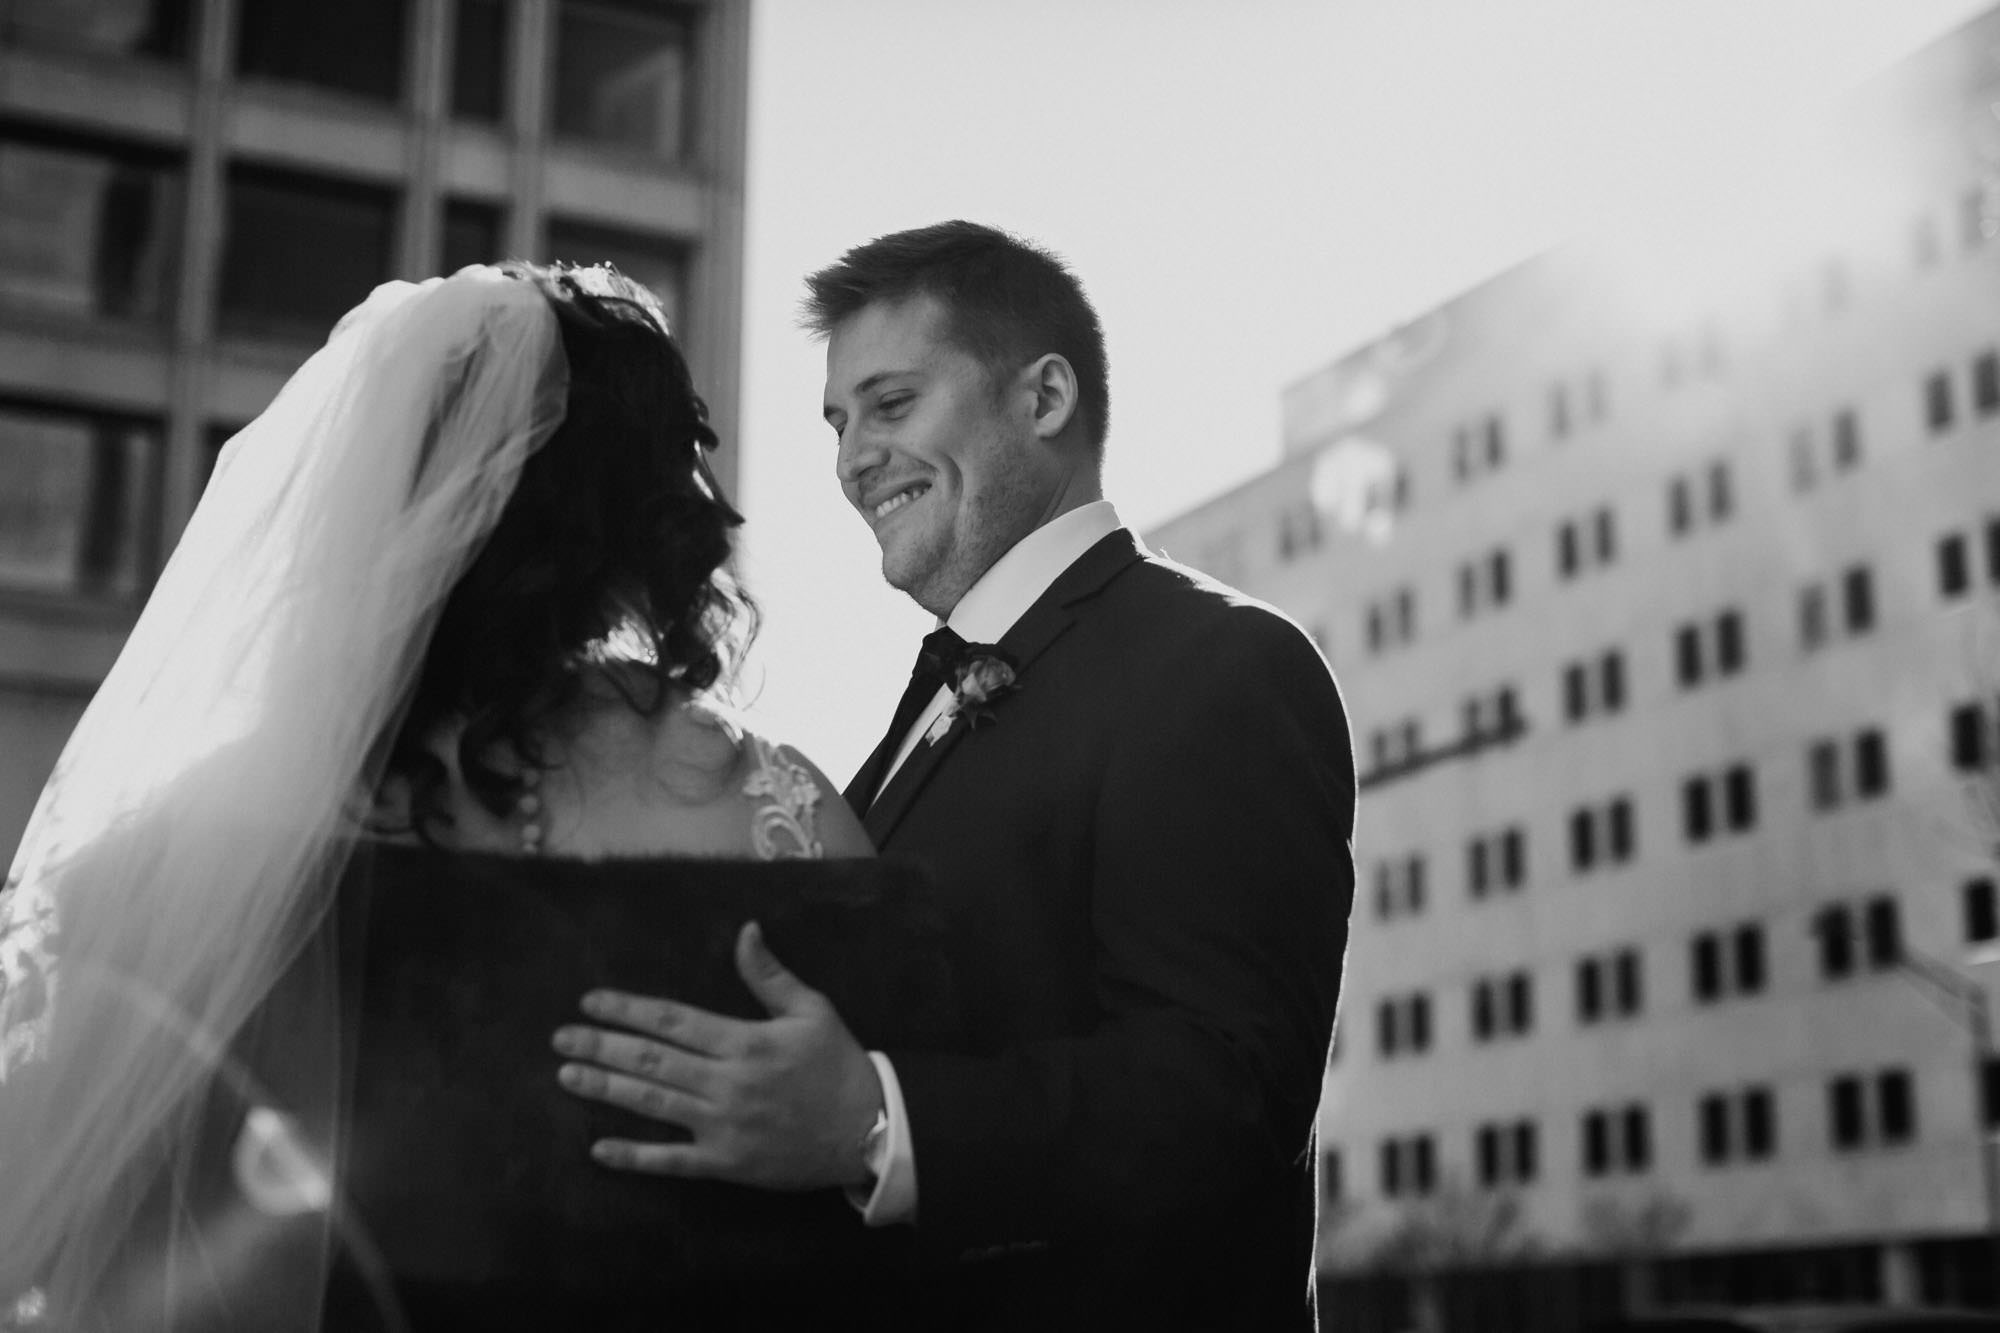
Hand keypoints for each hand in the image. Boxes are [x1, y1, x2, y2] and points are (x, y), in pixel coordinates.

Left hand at [552, 921, 883, 1190]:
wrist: (867, 1129)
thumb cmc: (837, 1064)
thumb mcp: (812, 1009)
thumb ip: (770, 974)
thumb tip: (745, 929)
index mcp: (744, 1041)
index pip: (672, 1020)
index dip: (628, 1009)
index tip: (591, 1000)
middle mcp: (726, 1082)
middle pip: (650, 1060)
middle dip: (600, 1046)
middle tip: (561, 1038)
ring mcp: (722, 1126)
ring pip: (652, 1104)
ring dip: (605, 1089)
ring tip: (566, 1076)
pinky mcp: (725, 1163)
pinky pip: (671, 1161)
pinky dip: (634, 1156)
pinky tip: (599, 1149)